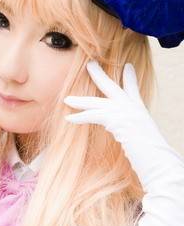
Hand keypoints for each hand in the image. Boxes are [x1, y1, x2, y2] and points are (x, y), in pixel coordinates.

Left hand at [63, 60, 183, 192]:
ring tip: (66, 100)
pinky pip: (95, 115)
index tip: (127, 67)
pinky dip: (81, 117)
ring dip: (81, 101)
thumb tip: (132, 139)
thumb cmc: (153, 157)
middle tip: (90, 64)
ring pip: (98, 102)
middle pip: (113, 87)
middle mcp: (134, 109)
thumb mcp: (145, 142)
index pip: (133, 90)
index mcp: (140, 111)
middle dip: (99, 75)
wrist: (158, 161)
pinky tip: (69, 119)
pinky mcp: (118, 120)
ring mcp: (126, 113)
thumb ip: (137, 136)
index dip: (129, 78)